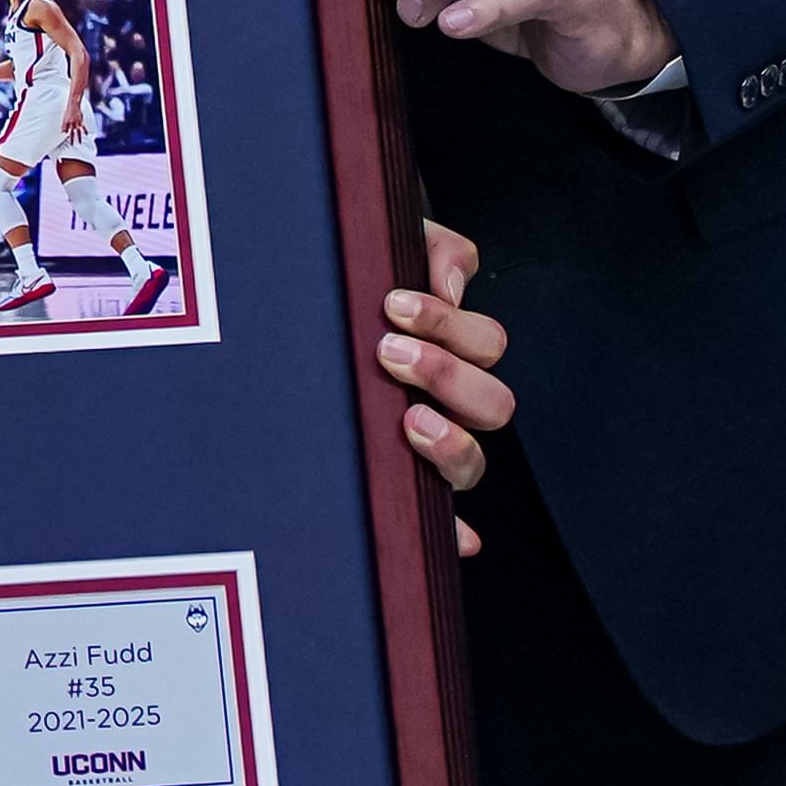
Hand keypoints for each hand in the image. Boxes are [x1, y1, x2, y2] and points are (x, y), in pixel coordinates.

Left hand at [378, 220, 510, 554]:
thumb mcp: (387, 248)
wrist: (291, 316)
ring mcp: (426, 448)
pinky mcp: (401, 489)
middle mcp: (447, 403)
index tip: (393, 305)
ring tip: (406, 418)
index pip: (485, 343)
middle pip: (494, 404)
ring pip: (474, 462)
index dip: (450, 325)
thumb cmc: (348, 285)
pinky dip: (455, 533)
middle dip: (447, 375)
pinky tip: (459, 538)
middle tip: (387, 353)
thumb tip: (452, 284)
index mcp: (450, 347)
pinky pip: (441, 525)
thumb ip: (429, 246)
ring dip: (452, 443)